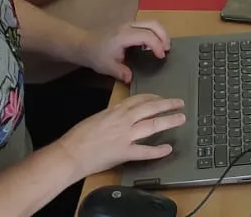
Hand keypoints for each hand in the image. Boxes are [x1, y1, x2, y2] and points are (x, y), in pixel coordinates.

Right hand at [57, 94, 186, 176]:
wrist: (70, 153)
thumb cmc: (79, 136)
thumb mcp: (98, 117)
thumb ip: (113, 114)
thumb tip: (123, 112)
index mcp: (115, 110)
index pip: (139, 99)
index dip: (154, 98)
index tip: (162, 98)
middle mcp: (123, 120)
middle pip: (150, 108)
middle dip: (167, 105)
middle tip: (179, 103)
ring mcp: (125, 136)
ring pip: (152, 125)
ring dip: (168, 121)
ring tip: (180, 118)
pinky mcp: (124, 152)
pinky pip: (145, 151)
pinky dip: (157, 151)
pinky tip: (167, 149)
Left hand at [81, 20, 172, 82]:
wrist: (83, 44)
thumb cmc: (95, 55)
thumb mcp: (106, 66)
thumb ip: (121, 72)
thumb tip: (131, 79)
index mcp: (124, 35)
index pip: (147, 36)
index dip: (157, 46)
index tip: (161, 57)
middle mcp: (129, 26)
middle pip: (153, 24)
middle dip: (164, 36)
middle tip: (167, 50)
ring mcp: (129, 24)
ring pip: (151, 22)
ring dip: (160, 33)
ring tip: (163, 47)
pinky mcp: (129, 25)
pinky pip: (146, 25)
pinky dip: (154, 33)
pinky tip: (152, 45)